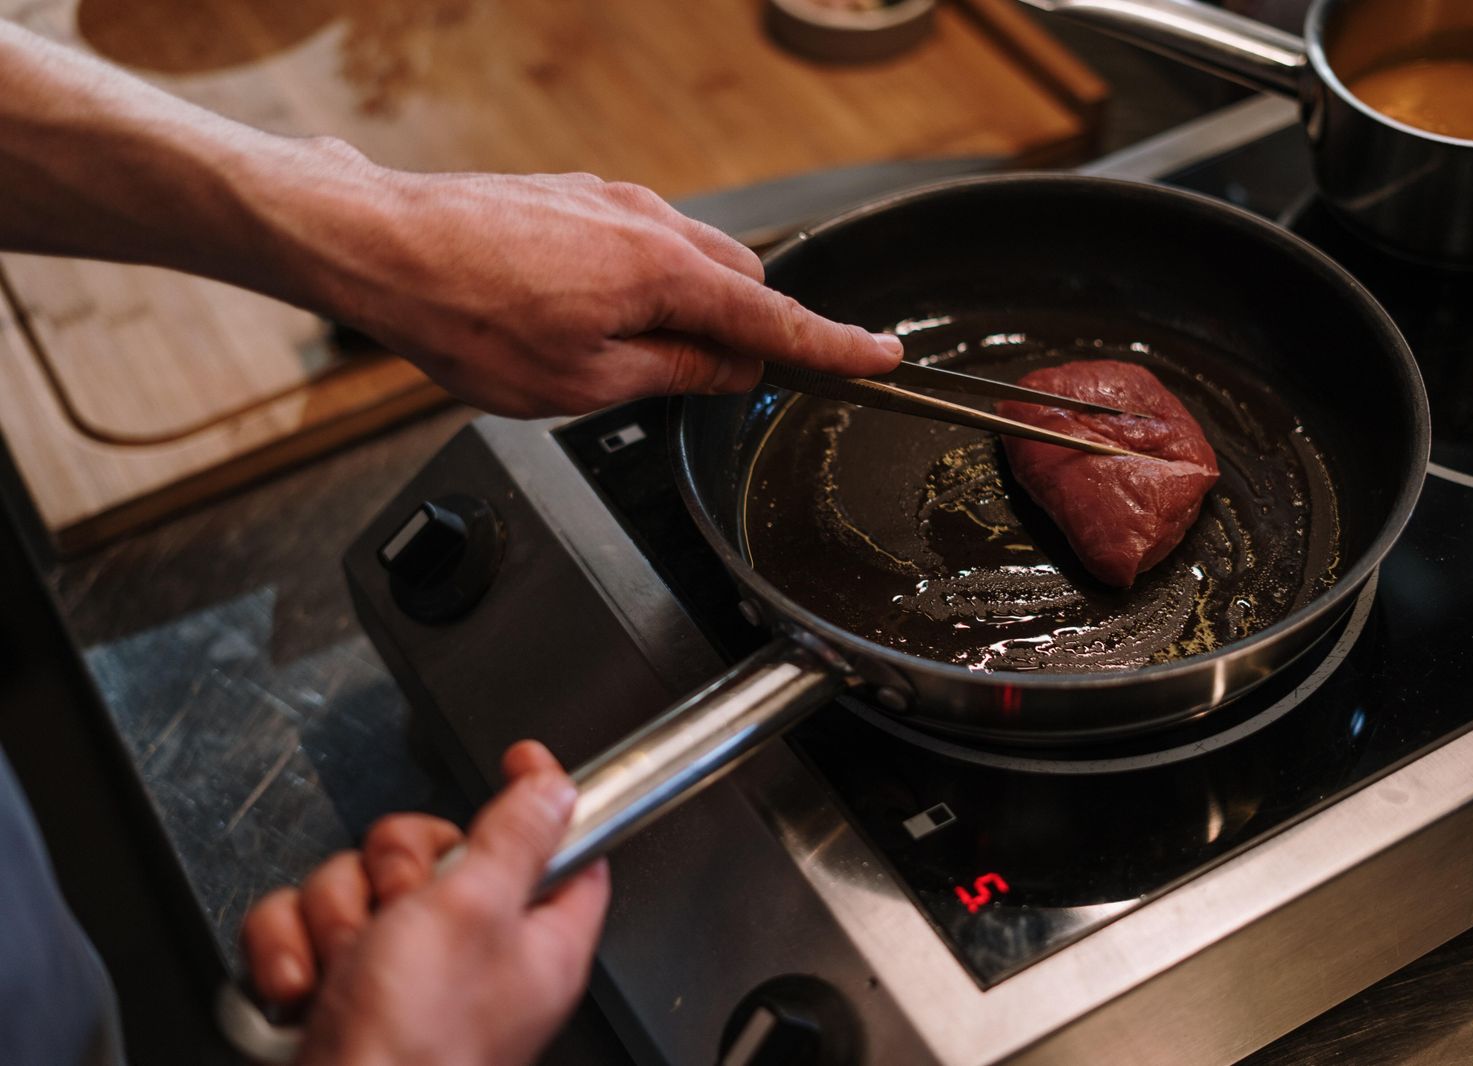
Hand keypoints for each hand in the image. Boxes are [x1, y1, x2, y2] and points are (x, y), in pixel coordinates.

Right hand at [239, 741, 608, 1065]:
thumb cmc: (416, 1047)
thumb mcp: (476, 912)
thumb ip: (517, 837)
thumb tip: (556, 788)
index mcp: (533, 938)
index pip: (558, 845)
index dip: (539, 796)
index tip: (520, 759)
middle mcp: (471, 954)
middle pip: (432, 849)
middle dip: (394, 868)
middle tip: (399, 907)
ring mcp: (399, 972)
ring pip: (356, 882)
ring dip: (336, 916)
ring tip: (349, 966)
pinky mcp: (337, 989)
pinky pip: (302, 926)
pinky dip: (290, 951)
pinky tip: (306, 989)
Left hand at [283, 157, 902, 416]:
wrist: (381, 246)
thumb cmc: (468, 319)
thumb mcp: (581, 382)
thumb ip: (672, 373)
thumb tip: (729, 371)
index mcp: (663, 273)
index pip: (774, 321)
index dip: (832, 347)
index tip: (880, 358)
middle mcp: (650, 221)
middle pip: (742, 282)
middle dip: (748, 333)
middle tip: (716, 387)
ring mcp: (613, 201)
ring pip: (694, 258)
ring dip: (692, 309)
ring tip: (629, 356)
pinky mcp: (578, 196)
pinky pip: (647, 241)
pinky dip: (651, 283)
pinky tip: (596, 314)